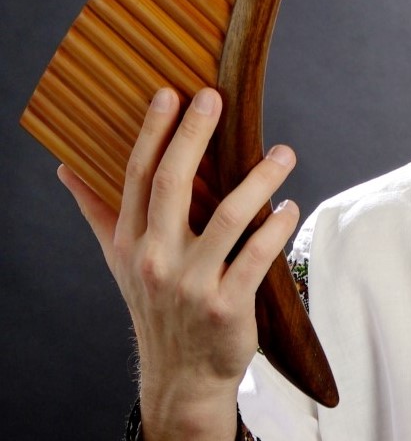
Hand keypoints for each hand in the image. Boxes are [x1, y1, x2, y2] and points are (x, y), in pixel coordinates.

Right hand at [58, 87, 299, 440]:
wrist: (182, 372)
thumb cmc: (156, 303)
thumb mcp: (120, 260)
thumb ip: (98, 210)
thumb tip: (66, 169)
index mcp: (130, 241)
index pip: (139, 176)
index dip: (153, 132)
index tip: (170, 93)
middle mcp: (155, 258)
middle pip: (173, 184)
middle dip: (193, 136)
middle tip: (215, 98)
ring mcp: (192, 282)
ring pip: (228, 216)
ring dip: (259, 179)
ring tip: (283, 154)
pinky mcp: (228, 304)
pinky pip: (258, 255)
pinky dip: (277, 227)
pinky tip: (289, 207)